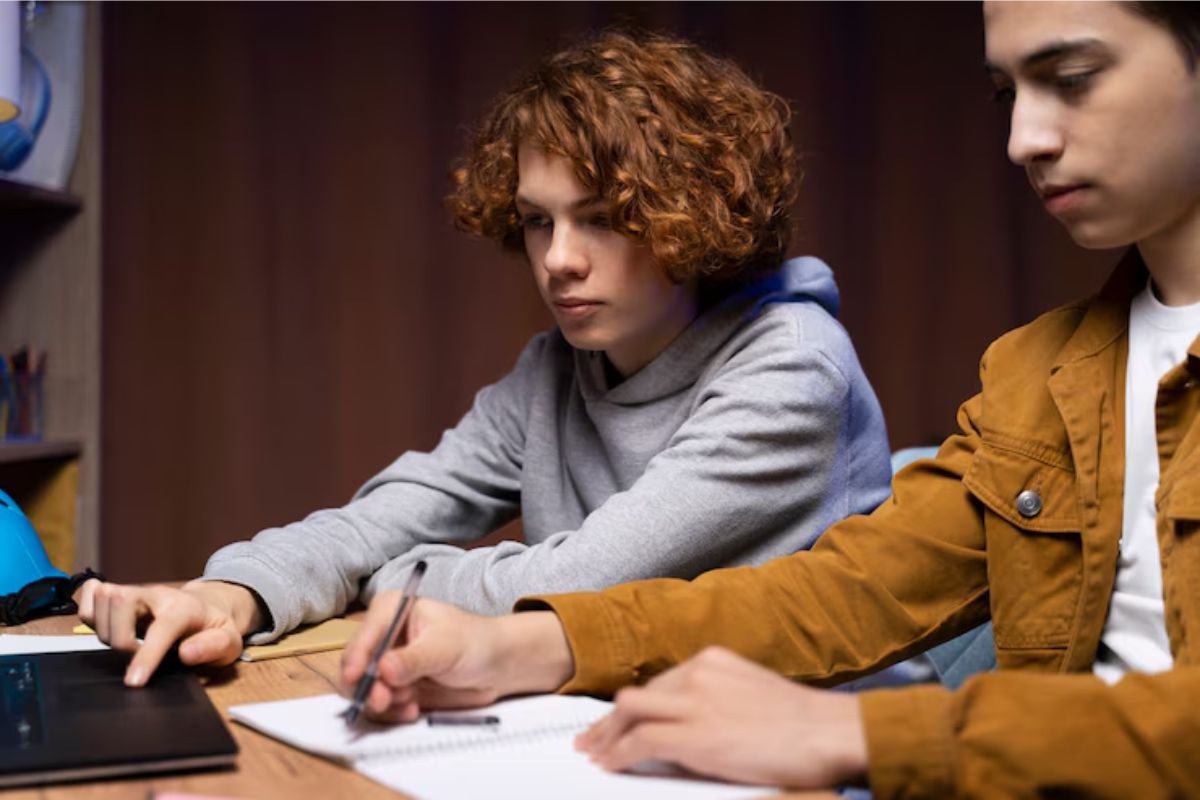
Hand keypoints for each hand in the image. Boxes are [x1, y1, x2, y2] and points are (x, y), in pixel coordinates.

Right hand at [77, 579, 262, 686]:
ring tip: (127, 644)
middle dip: (120, 639)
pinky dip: (88, 614)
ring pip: (102, 602)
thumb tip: (186, 654)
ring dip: (105, 632)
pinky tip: (107, 628)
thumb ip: (214, 647)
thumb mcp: (230, 641)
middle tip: (135, 654)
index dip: (145, 656)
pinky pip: (89, 595)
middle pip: (121, 602)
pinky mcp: (118, 594)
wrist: (208, 607)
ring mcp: (135, 592)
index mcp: (186, 607)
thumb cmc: (216, 628)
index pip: (162, 627)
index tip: (133, 682)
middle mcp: (156, 595)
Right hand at [340, 595, 573, 723]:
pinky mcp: (393, 687)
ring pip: (363, 688)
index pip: (365, 634)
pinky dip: (391, 711)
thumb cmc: (475, 642)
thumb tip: (382, 670)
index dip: (356, 657)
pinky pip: (378, 705)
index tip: (356, 679)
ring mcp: (385, 663)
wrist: (496, 665)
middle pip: (356, 663)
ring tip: (409, 705)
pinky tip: (412, 710)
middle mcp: (382, 635)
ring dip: (380, 702)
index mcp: (392, 610)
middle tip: (383, 702)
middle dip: (366, 686)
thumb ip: (413, 659)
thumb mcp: (445, 647)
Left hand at [576, 647, 867, 788]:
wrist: (829, 731)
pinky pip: (641, 741)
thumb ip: (717, 700)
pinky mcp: (694, 734)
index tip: (617, 719)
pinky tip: (611, 764)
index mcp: (712, 660)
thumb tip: (688, 725)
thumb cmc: (803, 723)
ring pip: (628, 712)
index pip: (657, 682)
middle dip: (610, 720)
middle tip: (592, 739)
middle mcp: (697, 673)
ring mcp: (694, 701)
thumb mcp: (751, 694)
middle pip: (636, 695)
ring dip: (606, 735)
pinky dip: (619, 754)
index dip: (632, 705)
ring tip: (595, 754)